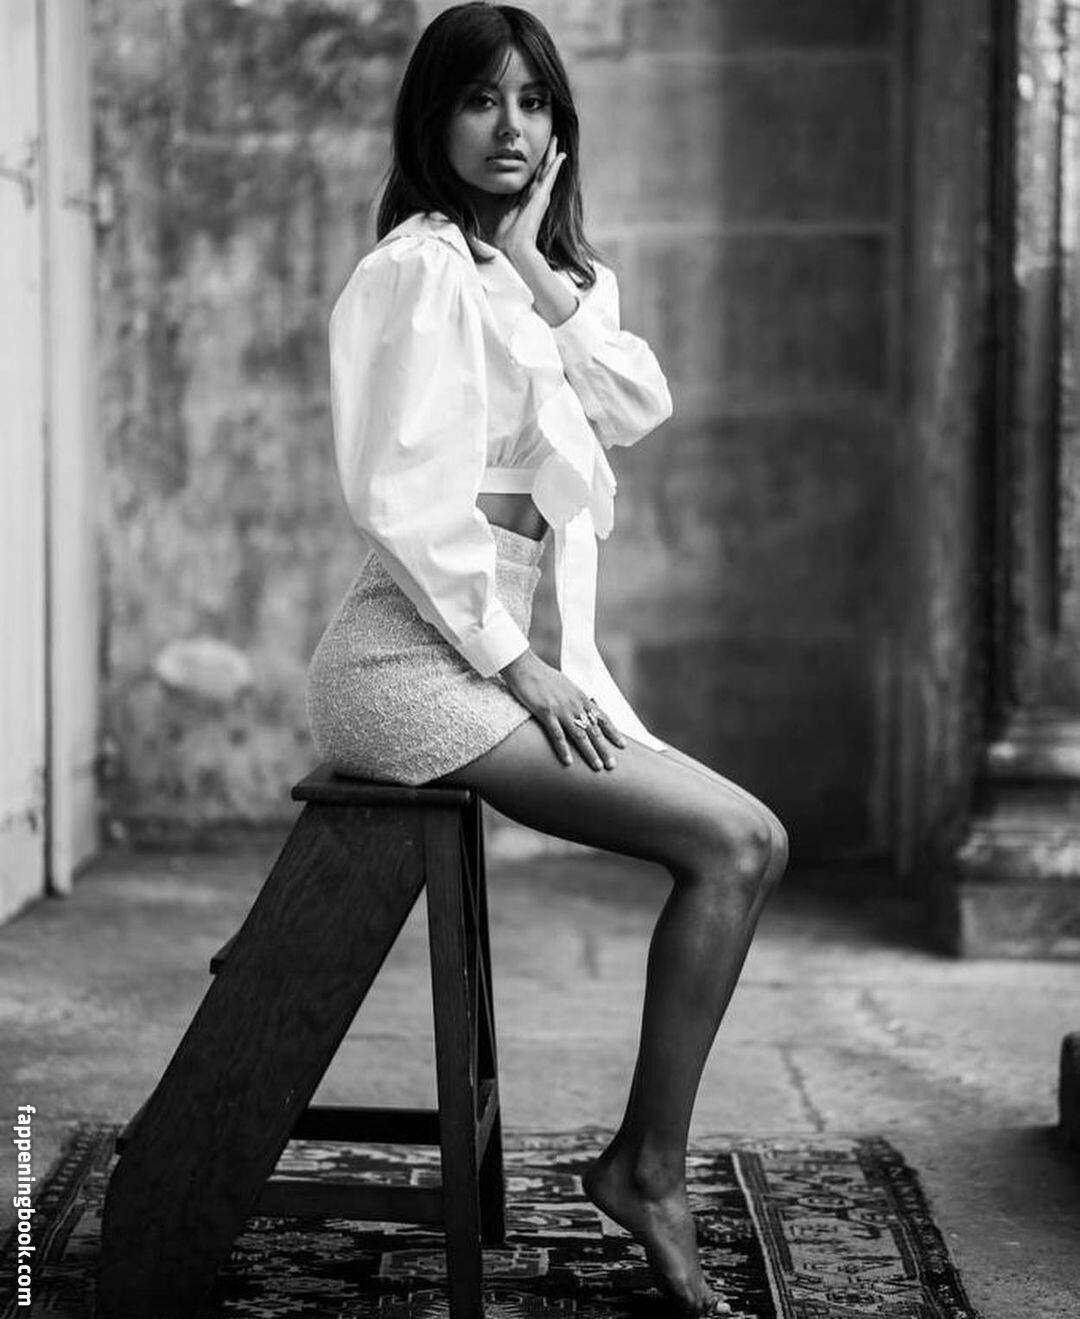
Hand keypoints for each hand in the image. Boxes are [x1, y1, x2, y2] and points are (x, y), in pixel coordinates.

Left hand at [493, 135, 564, 262]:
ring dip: (552, 155)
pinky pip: (550, 177)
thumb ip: (501, 204)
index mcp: (526, 199)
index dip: (536, 166)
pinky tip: (561, 155)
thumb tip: (491, 198)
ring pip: (547, 170)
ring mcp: (540, 196)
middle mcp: (535, 196)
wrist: (514, 246)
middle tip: (552, 140)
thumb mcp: (501, 213)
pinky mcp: (542, 197)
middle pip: (542, 170)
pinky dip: (555, 166)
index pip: (533, 178)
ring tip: (557, 142)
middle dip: (546, 155)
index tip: (537, 155)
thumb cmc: (507, 236)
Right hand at [500, 649, 625, 769]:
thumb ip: (576, 697)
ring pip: (580, 735)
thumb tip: (585, 705)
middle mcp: (575, 704)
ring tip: (597, 766)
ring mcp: (561, 709)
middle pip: (594, 730)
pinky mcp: (546, 712)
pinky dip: (563, 749)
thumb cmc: (543, 676)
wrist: (525, 667)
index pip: (602, 717)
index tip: (622, 745)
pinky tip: (568, 761)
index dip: (613, 732)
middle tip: (612, 765)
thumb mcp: (566, 685)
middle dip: (604, 748)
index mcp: (581, 697)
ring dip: (589, 752)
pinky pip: (557, 735)